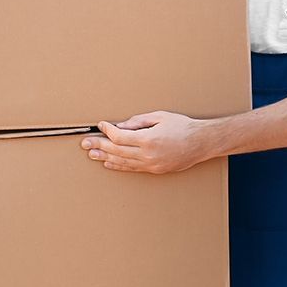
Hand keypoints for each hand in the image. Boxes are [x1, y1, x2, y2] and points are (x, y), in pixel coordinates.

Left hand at [79, 111, 207, 173]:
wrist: (200, 143)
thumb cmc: (182, 127)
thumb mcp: (159, 117)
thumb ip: (138, 122)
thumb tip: (121, 126)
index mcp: (148, 139)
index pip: (119, 137)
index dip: (107, 131)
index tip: (101, 125)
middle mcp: (147, 154)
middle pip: (116, 151)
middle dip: (99, 145)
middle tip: (85, 143)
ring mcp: (150, 164)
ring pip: (122, 162)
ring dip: (104, 157)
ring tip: (91, 154)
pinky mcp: (154, 169)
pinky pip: (132, 168)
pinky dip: (118, 165)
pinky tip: (108, 162)